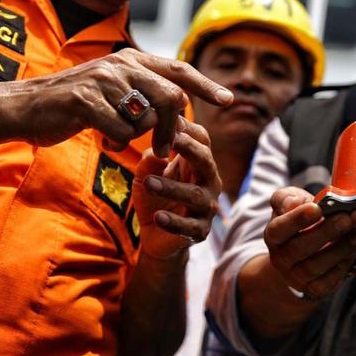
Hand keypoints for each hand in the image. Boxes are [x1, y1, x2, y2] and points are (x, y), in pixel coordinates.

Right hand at [0, 48, 232, 156]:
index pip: (180, 70)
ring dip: (139, 137)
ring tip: (117, 137)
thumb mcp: (114, 90)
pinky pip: (121, 130)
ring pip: (148, 116)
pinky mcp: (86, 100)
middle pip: (172, 97)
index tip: (229, 99)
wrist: (27, 106)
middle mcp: (121, 64)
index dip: (206, 85)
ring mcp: (104, 80)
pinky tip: (101, 138)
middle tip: (164, 150)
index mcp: (132, 60)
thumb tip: (180, 110)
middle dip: (173, 129)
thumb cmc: (77, 103)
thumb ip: (145, 94)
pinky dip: (115, 141)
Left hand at [133, 117, 220, 259]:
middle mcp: (208, 181)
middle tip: (170, 140)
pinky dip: (174, 222)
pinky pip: (190, 227)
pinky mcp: (200, 231)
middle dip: (189, 149)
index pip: (201, 140)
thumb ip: (151, 159)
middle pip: (205, 161)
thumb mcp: (147, 173)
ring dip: (172, 187)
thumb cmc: (156, 196)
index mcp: (198, 163)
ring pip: (195, 195)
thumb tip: (156, 146)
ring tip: (149, 183)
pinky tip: (158, 217)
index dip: (187, 129)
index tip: (168, 120)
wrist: (157, 235)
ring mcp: (207, 207)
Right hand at [264, 187, 355, 299]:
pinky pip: (327, 281)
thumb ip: (287, 198)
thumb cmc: (299, 221)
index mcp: (273, 235)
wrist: (302, 252)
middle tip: (347, 219)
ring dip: (339, 249)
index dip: (297, 219)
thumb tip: (293, 204)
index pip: (279, 229)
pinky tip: (354, 250)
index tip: (317, 208)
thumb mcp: (290, 202)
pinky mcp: (313, 289)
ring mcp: (296, 277)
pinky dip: (343, 265)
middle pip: (299, 249)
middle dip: (325, 232)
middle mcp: (280, 259)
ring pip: (314, 266)